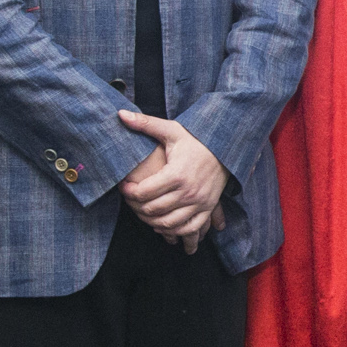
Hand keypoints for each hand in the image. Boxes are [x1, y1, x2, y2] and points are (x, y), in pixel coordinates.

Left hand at [115, 110, 225, 246]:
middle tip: (130, 200)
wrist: (226, 147)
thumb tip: (120, 114)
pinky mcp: (207, 208)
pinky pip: (188, 228)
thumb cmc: (195, 139)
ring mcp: (199, 202)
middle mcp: (188, 191)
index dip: (128, 192)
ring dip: (151, 222)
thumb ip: (145, 124)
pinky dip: (173, 231)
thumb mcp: (171, 130)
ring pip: (168, 223)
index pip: (144, 192)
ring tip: (142, 212)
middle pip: (153, 210)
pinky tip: (162, 226)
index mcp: (176, 173)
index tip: (123, 187)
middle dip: (136, 207)